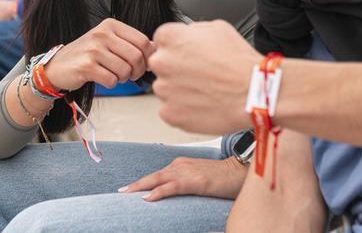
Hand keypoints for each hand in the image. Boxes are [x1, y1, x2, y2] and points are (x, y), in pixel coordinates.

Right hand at [42, 18, 154, 91]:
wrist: (58, 66)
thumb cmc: (89, 55)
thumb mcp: (109, 41)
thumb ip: (131, 43)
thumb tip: (156, 48)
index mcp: (111, 25)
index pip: (143, 41)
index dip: (148, 57)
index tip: (143, 65)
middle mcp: (102, 34)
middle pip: (136, 57)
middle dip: (137, 71)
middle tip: (131, 75)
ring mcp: (93, 49)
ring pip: (125, 70)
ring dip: (123, 78)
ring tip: (114, 75)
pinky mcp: (86, 66)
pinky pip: (112, 80)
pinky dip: (111, 83)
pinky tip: (103, 78)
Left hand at [119, 156, 245, 201]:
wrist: (241, 171)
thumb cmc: (223, 176)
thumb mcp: (199, 176)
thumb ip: (185, 181)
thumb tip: (172, 193)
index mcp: (181, 163)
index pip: (157, 174)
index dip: (142, 183)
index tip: (128, 190)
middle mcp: (181, 164)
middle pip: (153, 175)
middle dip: (135, 184)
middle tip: (120, 192)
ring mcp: (188, 172)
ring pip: (158, 179)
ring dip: (140, 187)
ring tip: (126, 194)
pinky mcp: (196, 181)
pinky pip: (172, 187)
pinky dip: (158, 191)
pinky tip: (148, 198)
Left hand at [149, 21, 259, 134]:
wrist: (254, 92)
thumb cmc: (239, 62)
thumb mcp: (217, 27)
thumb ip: (192, 30)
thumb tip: (186, 35)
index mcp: (170, 37)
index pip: (163, 40)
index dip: (180, 48)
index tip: (190, 55)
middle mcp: (162, 62)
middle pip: (162, 64)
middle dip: (177, 69)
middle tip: (200, 74)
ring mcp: (164, 89)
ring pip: (166, 88)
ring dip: (180, 90)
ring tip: (205, 90)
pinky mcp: (170, 113)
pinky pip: (171, 109)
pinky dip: (184, 109)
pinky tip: (203, 103)